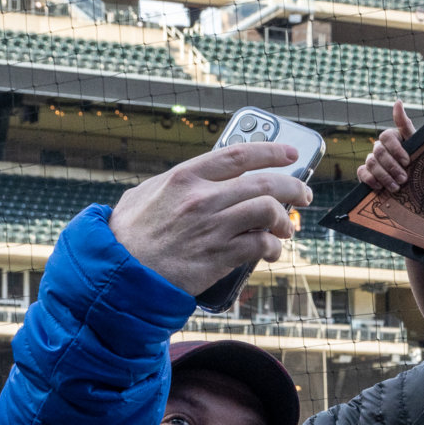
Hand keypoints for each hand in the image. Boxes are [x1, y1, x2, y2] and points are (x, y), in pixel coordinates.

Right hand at [109, 143, 311, 296]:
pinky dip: (272, 248)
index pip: (238, 155)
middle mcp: (202, 198)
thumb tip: (199, 181)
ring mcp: (212, 227)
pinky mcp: (218, 256)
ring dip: (284, 221)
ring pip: (267, 212)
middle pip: (264, 184)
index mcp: (185, 177)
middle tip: (303, 195)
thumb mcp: (145, 194)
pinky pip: (259, 245)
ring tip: (285, 229)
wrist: (121, 273)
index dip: (271, 151)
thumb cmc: (128, 236)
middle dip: (292, 188)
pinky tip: (271, 252)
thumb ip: (175, 184)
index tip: (290, 154)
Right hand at [356, 103, 414, 192]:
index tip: (407, 161)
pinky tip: (381, 188)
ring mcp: (371, 159)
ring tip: (397, 187)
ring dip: (384, 176)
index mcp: (391, 137)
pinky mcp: (366, 173)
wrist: (413, 181)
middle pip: (379, 152)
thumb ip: (405, 124)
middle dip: (392, 166)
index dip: (396, 149)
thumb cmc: (416, 158)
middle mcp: (379, 147)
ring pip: (371, 163)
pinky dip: (371, 180)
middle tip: (404, 179)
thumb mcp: (415, 142)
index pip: (386, 137)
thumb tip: (398, 101)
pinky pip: (362, 173)